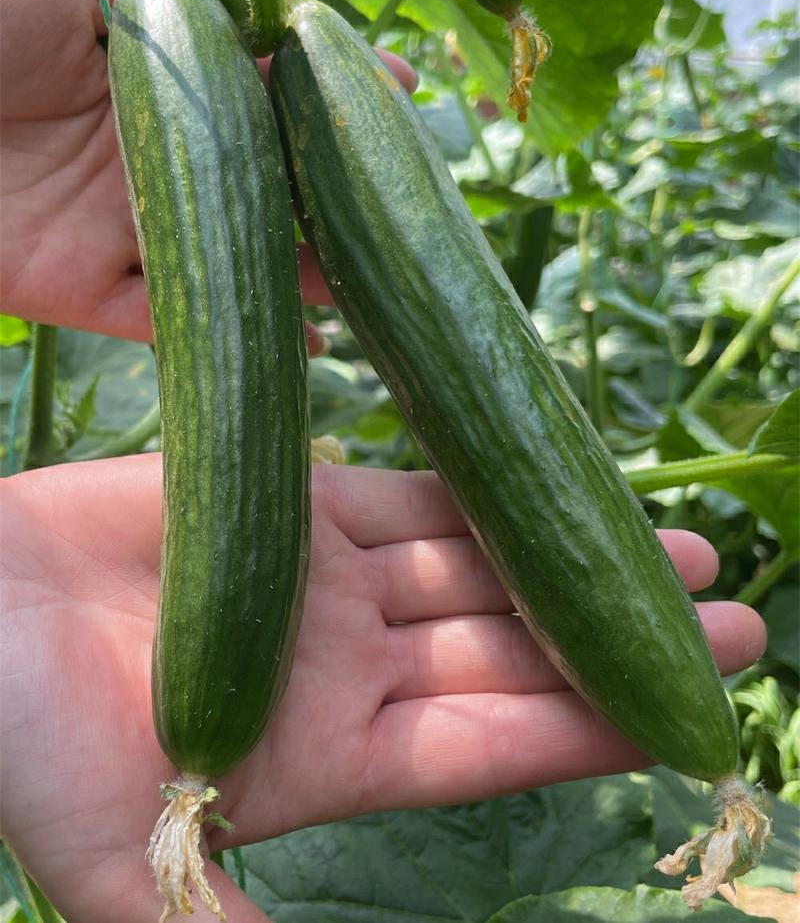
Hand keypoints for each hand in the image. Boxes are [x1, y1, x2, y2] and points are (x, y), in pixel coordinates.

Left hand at [0, 0, 416, 348]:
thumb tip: (242, 3)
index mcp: (148, 82)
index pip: (255, 84)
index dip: (322, 87)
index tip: (393, 90)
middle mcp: (148, 160)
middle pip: (255, 181)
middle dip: (326, 192)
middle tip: (396, 205)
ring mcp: (122, 229)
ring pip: (229, 255)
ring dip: (297, 270)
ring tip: (366, 278)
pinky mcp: (89, 292)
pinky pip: (171, 322)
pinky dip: (232, 331)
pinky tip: (304, 339)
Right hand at [1, 456, 764, 922]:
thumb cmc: (24, 739)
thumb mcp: (121, 867)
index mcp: (334, 758)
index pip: (496, 742)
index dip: (595, 723)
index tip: (696, 706)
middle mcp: (352, 667)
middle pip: (512, 646)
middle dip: (614, 630)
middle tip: (730, 611)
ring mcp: (330, 580)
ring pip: (477, 561)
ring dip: (570, 550)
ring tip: (679, 545)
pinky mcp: (296, 502)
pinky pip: (412, 489)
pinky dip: (481, 483)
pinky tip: (550, 472)